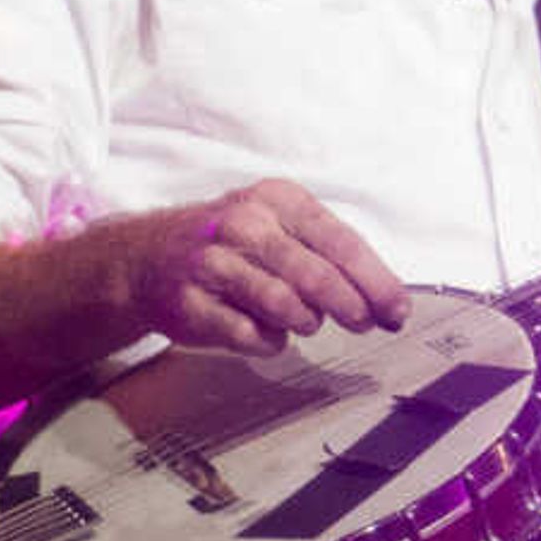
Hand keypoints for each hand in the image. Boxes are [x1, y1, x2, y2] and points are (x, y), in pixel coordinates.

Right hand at [105, 179, 411, 355]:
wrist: (143, 258)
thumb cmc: (229, 245)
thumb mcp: (278, 226)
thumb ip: (326, 253)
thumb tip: (382, 297)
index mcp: (277, 200)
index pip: (342, 242)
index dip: (376, 281)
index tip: (398, 309)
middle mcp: (243, 225)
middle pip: (317, 276)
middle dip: (352, 307)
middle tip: (366, 324)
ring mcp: (212, 263)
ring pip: (285, 306)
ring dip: (307, 322)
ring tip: (307, 321)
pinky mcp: (189, 303)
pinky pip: (248, 333)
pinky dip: (268, 340)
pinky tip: (267, 333)